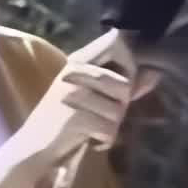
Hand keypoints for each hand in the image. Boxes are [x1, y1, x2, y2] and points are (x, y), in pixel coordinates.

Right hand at [14, 29, 157, 164]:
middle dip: (121, 105)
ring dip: (111, 126)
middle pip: (125, 83)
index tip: (122, 83)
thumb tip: (155, 74)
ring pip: (119, 110)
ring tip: (92, 128)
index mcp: (79, 60)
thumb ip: (124, 84)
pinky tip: (89, 140)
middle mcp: (76, 71)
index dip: (128, 63)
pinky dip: (104, 140)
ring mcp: (74, 93)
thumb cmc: (64, 120)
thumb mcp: (93, 96)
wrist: (32, 146)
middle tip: (101, 115)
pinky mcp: (75, 117)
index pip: (116, 41)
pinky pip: (110, 129)